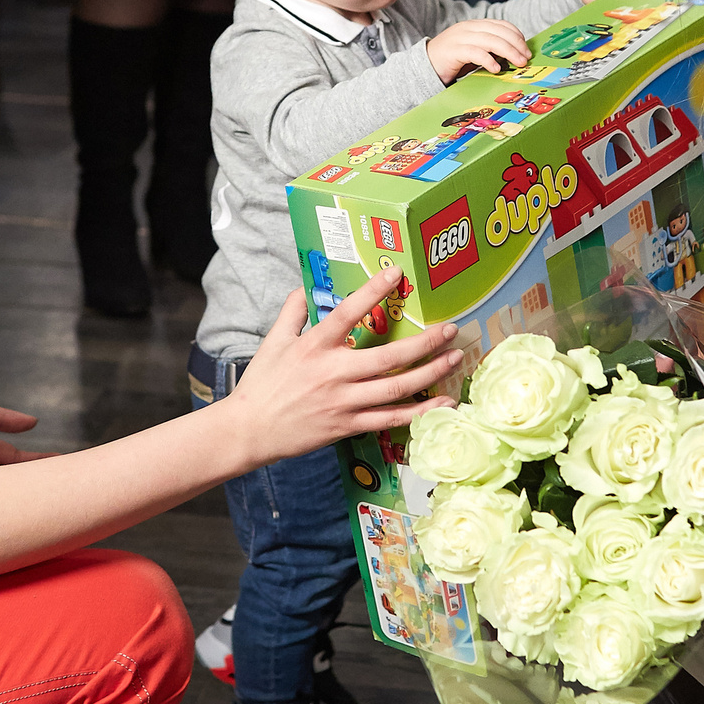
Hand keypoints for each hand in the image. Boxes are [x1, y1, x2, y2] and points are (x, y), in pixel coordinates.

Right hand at [221, 272, 460, 460]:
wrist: (249, 430)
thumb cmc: (261, 385)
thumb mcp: (273, 342)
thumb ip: (292, 313)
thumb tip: (302, 288)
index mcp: (314, 346)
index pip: (348, 312)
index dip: (373, 290)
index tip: (397, 273)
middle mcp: (333, 372)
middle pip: (387, 356)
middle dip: (424, 341)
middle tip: (449, 329)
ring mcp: (343, 401)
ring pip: (395, 388)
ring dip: (430, 373)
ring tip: (454, 359)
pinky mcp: (347, 426)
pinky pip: (389, 420)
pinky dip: (418, 412)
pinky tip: (442, 403)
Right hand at [428, 17, 530, 82]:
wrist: (424, 65)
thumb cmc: (451, 60)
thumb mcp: (473, 51)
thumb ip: (489, 50)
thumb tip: (513, 57)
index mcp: (474, 26)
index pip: (501, 24)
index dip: (516, 35)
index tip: (525, 48)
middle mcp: (468, 28)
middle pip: (499, 32)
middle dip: (516, 44)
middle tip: (526, 58)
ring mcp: (460, 38)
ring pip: (491, 40)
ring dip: (508, 52)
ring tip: (518, 63)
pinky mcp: (454, 51)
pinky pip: (476, 53)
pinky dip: (489, 60)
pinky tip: (496, 69)